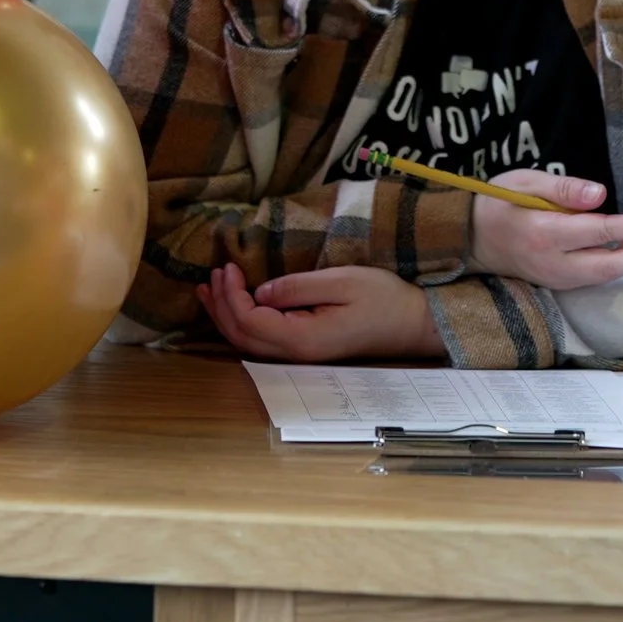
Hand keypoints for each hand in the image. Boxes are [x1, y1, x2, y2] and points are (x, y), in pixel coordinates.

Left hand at [196, 263, 445, 362]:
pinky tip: (233, 306)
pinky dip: (241, 322)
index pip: (250, 321)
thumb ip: (297, 287)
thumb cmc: (384, 298)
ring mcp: (300, 356)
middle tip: (213, 273)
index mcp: (303, 339)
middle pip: (241, 336)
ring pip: (247, 343)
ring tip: (209, 290)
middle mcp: (296, 354)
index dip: (232, 295)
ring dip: (225, 316)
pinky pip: (261, 340)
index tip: (228, 265)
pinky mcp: (304, 349)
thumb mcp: (342, 282)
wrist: (413, 324)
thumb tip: (261, 292)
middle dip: (220, 306)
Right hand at [471, 171, 622, 290]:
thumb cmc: (498, 203)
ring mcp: (557, 278)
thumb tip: (602, 194)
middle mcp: (553, 263)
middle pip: (609, 265)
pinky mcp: (561, 283)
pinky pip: (597, 273)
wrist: (470, 240)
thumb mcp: (523, 182)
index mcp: (543, 234)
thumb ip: (563, 188)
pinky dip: (620, 257)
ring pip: (607, 273)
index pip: (598, 232)